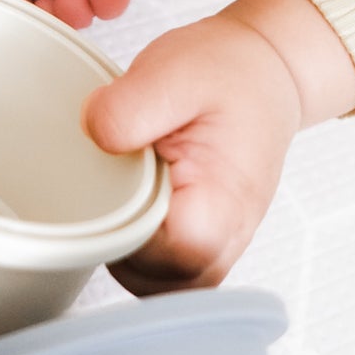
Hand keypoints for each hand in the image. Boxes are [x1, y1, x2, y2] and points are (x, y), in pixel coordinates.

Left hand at [83, 0, 354, 291]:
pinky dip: (135, 241)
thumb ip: (127, 109)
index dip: (117, 229)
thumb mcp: (174, 72)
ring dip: (123, 242)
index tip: (112, 182)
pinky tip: (133, 197)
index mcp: (221, 205)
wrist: (264, 72)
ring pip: (154, 282)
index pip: (159, 260)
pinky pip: (160, 269)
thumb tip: (90, 138)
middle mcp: (225, 240)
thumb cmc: (230, 75)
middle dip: (115, 237)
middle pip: (154, 282)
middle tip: (117, 176)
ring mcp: (214, 248)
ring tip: (128, 184)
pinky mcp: (200, 243)